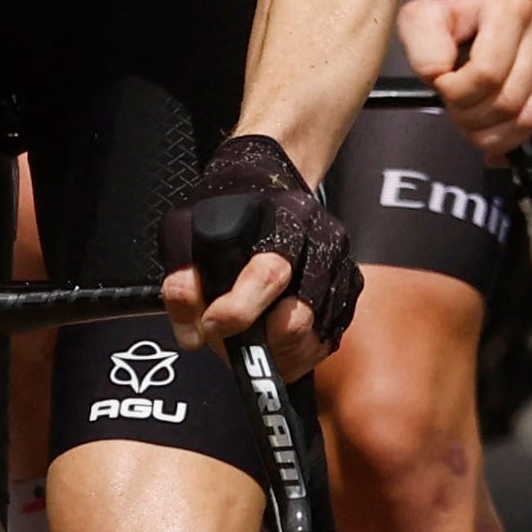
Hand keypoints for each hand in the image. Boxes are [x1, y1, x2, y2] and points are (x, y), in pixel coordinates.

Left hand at [156, 135, 360, 380]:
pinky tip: (279, 340)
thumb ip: (182, 280)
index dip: (239, 310)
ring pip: (318, 335)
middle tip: (237, 341)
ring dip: (283, 353)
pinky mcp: (350, 286)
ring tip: (256, 343)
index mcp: (286, 219)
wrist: (268, 178)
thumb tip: (192, 336)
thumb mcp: (186, 228)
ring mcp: (341, 265)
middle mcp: (323, 240)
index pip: (268, 274)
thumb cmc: (226, 208)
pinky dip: (303, 350)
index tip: (212, 325)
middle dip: (265, 342)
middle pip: (300, 315)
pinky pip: (330, 338)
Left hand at [398, 0, 531, 160]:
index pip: (487, 74)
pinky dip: (528, 143)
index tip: (443, 87)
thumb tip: (441, 73)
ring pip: (531, 120)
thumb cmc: (450, 27)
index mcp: (511, 6)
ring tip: (479, 122)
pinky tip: (508, 132)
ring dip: (496, 135)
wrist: (480, 27)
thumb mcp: (419, 22)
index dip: (457, 94)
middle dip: (473, 119)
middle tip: (459, 112)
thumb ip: (421, 42)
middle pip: (509, 102)